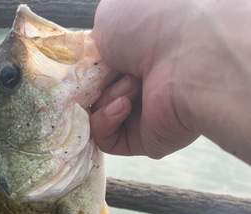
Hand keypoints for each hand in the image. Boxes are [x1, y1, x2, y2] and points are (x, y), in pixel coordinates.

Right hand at [90, 0, 199, 158]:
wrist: (187, 56)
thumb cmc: (153, 25)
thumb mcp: (110, 18)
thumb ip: (94, 43)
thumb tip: (90, 64)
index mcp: (138, 55)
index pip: (100, 72)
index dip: (86, 72)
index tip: (82, 68)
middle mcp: (143, 85)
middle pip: (95, 95)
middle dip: (94, 85)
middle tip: (107, 73)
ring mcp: (143, 115)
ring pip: (97, 117)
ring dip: (105, 99)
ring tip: (132, 84)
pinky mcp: (143, 141)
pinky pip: (106, 140)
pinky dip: (106, 122)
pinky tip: (126, 105)